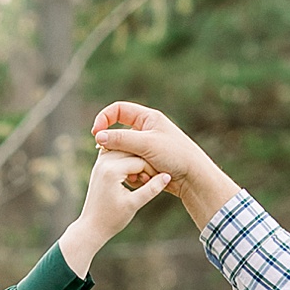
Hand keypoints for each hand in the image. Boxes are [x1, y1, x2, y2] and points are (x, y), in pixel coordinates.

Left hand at [57, 150, 170, 276]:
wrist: (91, 226)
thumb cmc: (112, 219)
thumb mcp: (134, 204)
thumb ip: (152, 189)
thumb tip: (168, 176)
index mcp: (112, 170)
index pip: (140, 161)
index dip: (152, 171)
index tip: (158, 182)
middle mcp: (104, 162)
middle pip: (133, 151)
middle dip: (145, 163)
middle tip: (151, 179)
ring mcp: (100, 162)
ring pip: (125, 150)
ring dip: (136, 160)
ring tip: (142, 178)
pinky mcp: (99, 165)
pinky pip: (117, 154)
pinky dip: (127, 159)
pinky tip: (133, 173)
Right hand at [89, 100, 238, 228]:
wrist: (194, 177)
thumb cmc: (175, 155)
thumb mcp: (146, 144)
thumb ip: (121, 140)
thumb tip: (98, 137)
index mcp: (147, 118)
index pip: (118, 110)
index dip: (104, 118)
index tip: (96, 133)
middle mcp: (146, 130)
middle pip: (118, 134)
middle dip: (116, 149)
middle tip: (111, 160)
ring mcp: (146, 147)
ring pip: (124, 153)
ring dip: (127, 164)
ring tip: (138, 173)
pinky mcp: (148, 162)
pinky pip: (131, 166)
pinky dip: (134, 173)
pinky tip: (143, 180)